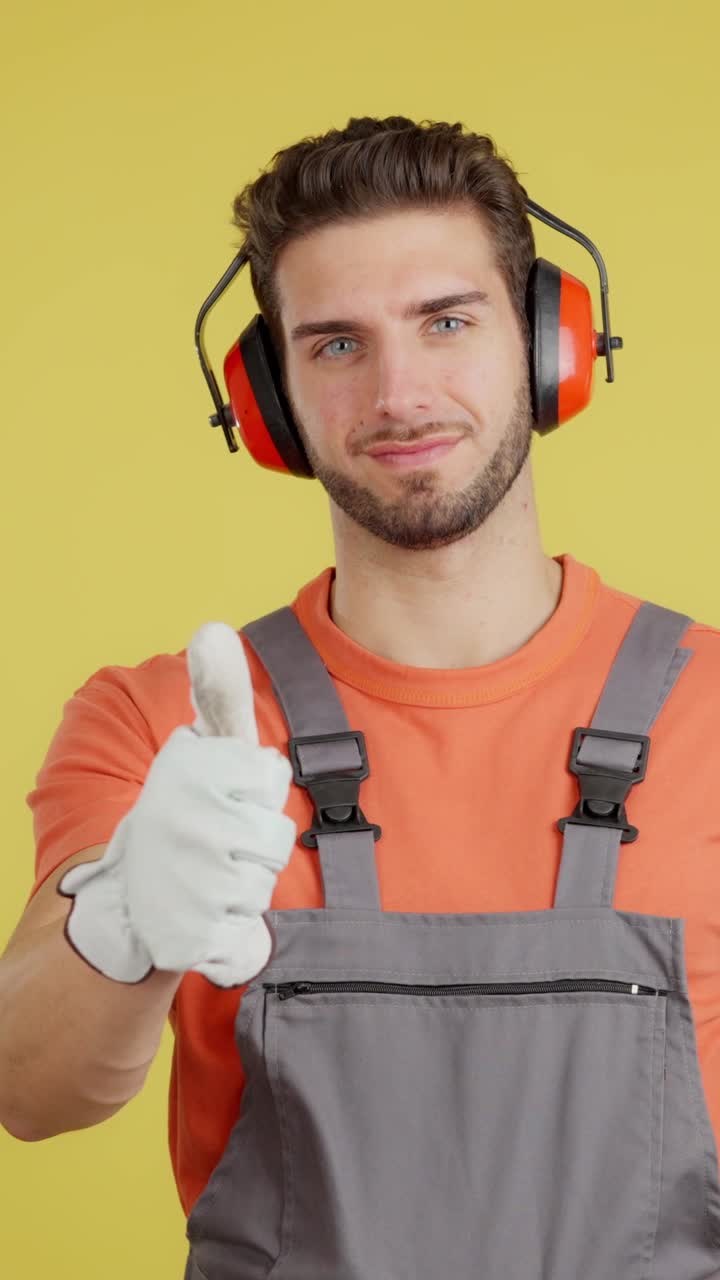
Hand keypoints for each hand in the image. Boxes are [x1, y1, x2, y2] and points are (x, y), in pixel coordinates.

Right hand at [58, 622, 296, 987]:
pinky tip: (203, 917)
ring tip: (207, 875)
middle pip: (275, 832)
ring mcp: (190, 879)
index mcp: (191, 768)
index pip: (268, 775)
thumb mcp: (197, 750)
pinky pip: (248, 934)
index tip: (223, 790)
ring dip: (245, 884)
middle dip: (253, 838)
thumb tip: (212, 628)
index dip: (252, 787)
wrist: (126, 899)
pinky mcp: (193, 937)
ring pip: (265, 882)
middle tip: (214, 839)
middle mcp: (188, 820)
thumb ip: (218, 695)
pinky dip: (232, 933)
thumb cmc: (180, 813)